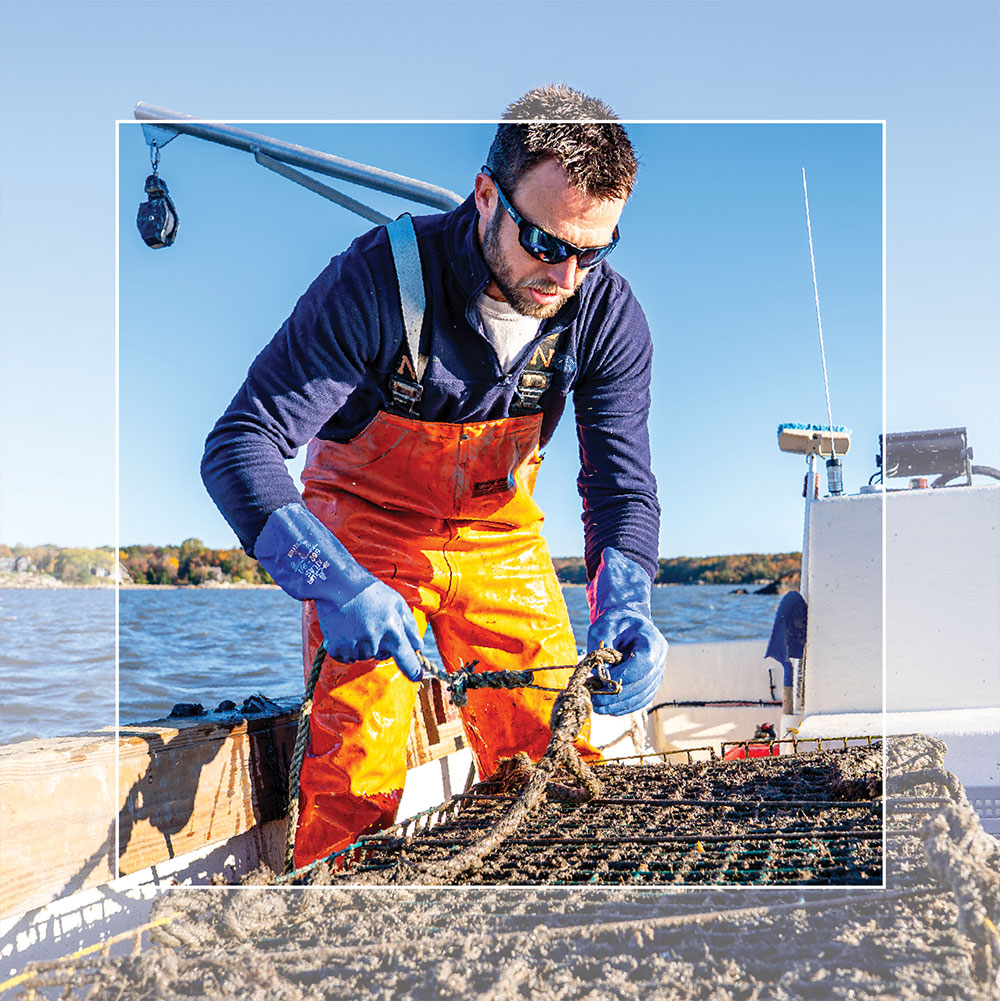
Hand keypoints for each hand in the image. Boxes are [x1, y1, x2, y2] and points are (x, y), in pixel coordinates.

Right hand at [315, 581, 422, 681]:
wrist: (338, 583)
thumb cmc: (370, 591)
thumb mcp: (397, 602)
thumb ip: (409, 626)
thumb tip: (418, 646)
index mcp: (392, 629)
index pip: (407, 658)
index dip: (413, 670)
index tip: (417, 677)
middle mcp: (375, 641)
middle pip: (382, 656)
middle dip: (382, 645)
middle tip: (373, 624)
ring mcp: (355, 646)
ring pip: (365, 656)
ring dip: (364, 646)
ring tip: (358, 624)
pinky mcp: (337, 647)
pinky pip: (348, 657)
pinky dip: (348, 648)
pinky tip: (347, 630)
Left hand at [586, 547, 666, 715]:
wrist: (627, 625)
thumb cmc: (616, 623)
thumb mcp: (605, 625)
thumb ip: (602, 645)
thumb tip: (598, 673)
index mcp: (653, 642)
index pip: (643, 664)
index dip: (623, 676)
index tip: (601, 681)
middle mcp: (660, 660)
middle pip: (643, 685)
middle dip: (616, 695)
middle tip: (594, 699)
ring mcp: (657, 675)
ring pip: (642, 697)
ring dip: (619, 705)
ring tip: (597, 707)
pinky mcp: (650, 685)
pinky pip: (640, 701)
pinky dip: (625, 707)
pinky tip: (608, 709)